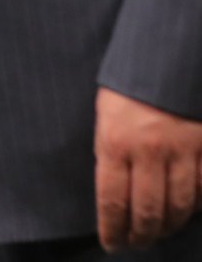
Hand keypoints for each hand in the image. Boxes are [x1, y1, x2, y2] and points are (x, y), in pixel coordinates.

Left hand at [95, 86, 201, 249]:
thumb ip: (110, 151)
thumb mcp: (106, 114)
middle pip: (147, 210)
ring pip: (179, 206)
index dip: (113, 229)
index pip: (111, 201)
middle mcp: (148, 151)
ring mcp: (182, 151)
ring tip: (159, 233)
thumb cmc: (128, 84)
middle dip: (141, 234)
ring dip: (169, 226)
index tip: (112, 243)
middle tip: (136, 244)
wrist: (166, 56)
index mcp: (114, 142)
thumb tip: (114, 192)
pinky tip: (188, 211)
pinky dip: (197, 205)